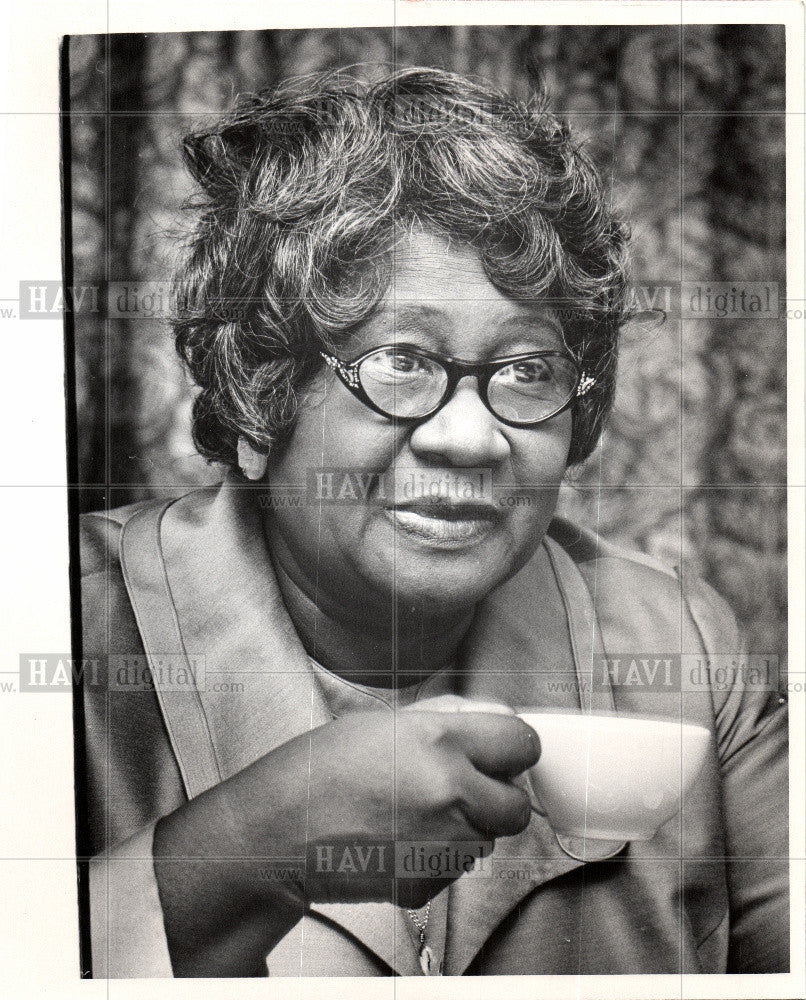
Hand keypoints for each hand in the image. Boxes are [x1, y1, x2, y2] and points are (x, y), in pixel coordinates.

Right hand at [222, 697, 538, 905]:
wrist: (281, 830)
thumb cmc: (323, 769)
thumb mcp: (386, 724)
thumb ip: (445, 726)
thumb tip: (492, 726)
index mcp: (440, 742)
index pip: (522, 744)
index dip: (515, 750)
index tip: (505, 755)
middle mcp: (450, 793)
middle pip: (517, 806)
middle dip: (498, 798)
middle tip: (468, 788)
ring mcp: (441, 843)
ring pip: (488, 840)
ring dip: (468, 827)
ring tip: (418, 813)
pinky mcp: (428, 882)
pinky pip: (457, 868)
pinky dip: (440, 855)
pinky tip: (401, 838)